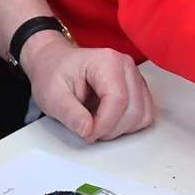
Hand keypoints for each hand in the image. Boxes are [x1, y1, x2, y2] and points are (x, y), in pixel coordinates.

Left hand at [21, 31, 154, 142]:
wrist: (53, 63)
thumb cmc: (53, 74)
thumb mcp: (52, 95)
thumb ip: (69, 113)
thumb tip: (87, 130)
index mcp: (106, 61)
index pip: (118, 100)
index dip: (104, 124)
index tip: (87, 134)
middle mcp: (125, 66)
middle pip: (133, 110)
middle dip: (111, 129)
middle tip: (88, 129)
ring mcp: (134, 78)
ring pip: (141, 116)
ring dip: (119, 129)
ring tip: (95, 121)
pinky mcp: (138, 90)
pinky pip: (143, 117)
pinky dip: (126, 126)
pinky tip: (106, 119)